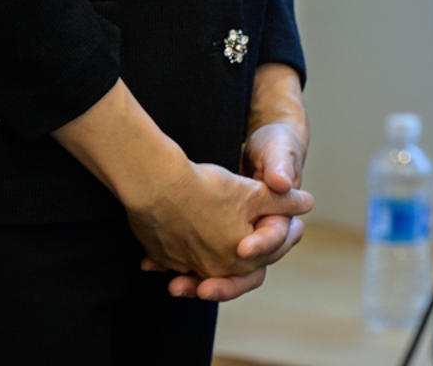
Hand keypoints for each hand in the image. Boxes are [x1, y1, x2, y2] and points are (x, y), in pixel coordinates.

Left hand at [154, 63, 311, 300]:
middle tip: (203, 288)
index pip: (273, 244)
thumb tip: (282, 180)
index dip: (260, 246)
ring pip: (215, 277)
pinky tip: (151, 264)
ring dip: (194, 283)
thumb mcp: (277, 154)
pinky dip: (173, 267)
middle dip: (223, 285)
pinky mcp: (211, 242)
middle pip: (243, 275)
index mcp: (279, 223)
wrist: (259, 145)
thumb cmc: (272, 147)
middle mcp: (258, 240)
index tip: (243, 247)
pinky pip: (193, 266)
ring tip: (175, 286)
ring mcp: (234, 244)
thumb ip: (282, 167)